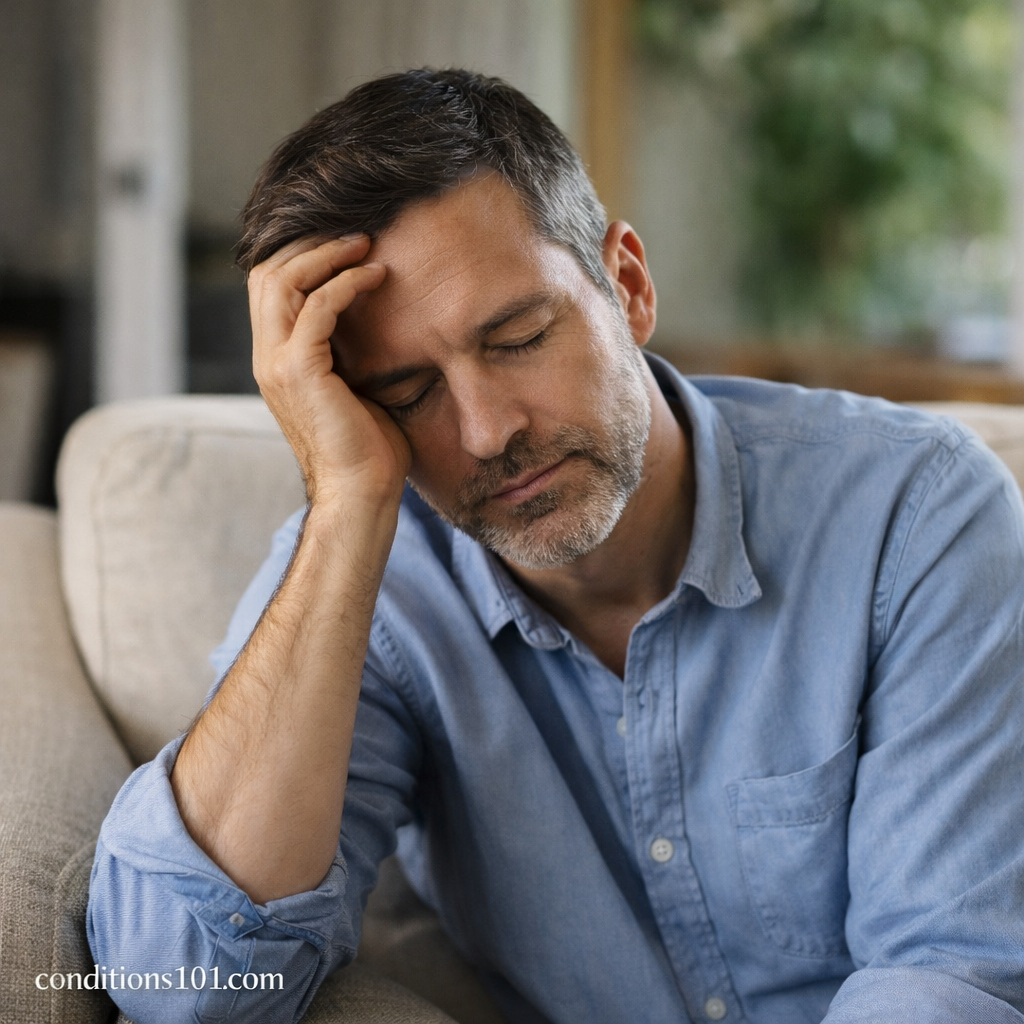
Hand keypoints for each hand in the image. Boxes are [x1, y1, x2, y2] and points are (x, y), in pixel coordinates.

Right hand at [248, 234, 410, 508]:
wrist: (361, 492)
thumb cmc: (368, 446)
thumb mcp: (353, 386)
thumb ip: (347, 349)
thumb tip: (374, 315)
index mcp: (275, 359)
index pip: (268, 285)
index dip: (300, 252)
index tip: (345, 239)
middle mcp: (267, 356)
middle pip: (265, 271)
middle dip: (309, 241)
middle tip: (357, 231)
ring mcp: (277, 363)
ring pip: (283, 280)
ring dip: (327, 253)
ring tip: (366, 243)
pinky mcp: (300, 372)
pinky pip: (316, 307)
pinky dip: (346, 283)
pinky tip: (377, 276)